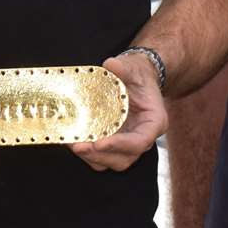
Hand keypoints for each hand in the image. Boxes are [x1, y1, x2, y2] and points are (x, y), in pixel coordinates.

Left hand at [72, 50, 167, 171]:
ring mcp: (128, 143)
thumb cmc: (138, 74)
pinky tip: (72, 141)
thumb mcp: (133, 67)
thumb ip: (124, 67)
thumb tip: (111, 65)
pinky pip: (102, 156)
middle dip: (100, 155)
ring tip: (73, 144)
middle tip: (79, 146)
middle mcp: (143, 137)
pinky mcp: (115, 143)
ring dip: (92, 157)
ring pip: (112, 161)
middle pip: (125, 158)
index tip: (99, 142)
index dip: (120, 145)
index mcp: (154, 122)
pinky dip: (88, 153)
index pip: (140, 141)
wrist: (136, 79)